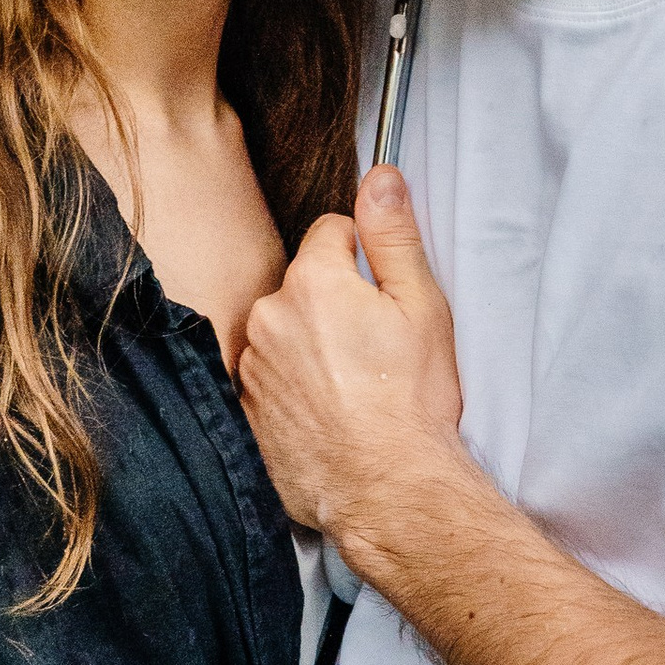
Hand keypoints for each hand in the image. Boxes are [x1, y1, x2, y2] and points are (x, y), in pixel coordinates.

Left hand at [239, 166, 464, 556]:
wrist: (387, 488)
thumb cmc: (411, 402)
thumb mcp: (422, 307)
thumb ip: (394, 235)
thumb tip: (380, 176)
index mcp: (312, 282)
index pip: (330, 231)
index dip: (362, 256)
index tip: (381, 295)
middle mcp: (267, 317)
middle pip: (301, 283)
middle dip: (332, 303)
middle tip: (371, 349)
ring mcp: (250, 367)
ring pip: (282, 331)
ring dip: (308, 346)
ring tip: (350, 387)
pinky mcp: (243, 411)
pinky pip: (267, 378)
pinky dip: (290, 388)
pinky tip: (323, 412)